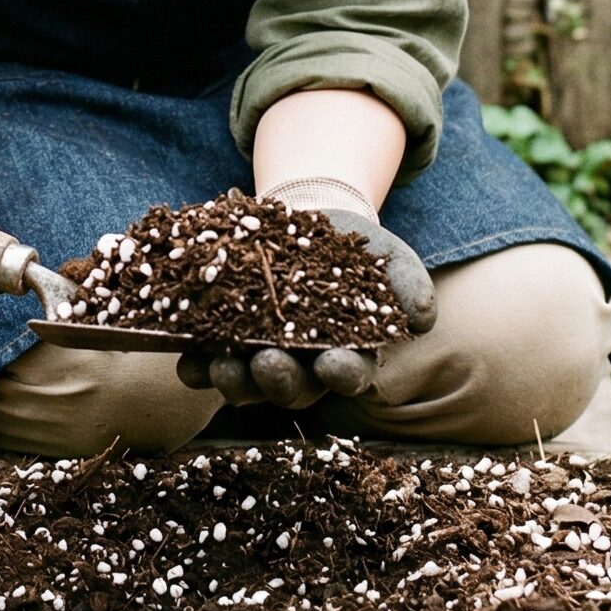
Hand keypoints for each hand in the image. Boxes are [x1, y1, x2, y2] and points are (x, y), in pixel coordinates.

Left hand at [174, 181, 435, 407]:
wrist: (307, 222)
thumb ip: (407, 283)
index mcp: (346, 356)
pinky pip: (206, 363)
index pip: (347, 375)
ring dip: (233, 380)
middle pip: (290, 387)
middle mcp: (300, 367)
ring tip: (222, 365)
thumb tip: (422, 318)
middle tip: (268, 364)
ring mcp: (258, 357)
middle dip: (278, 380)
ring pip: (246, 383)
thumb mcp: (387, 257)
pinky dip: (196, 365)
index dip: (341, 374)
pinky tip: (188, 359)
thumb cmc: (356, 250)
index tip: (336, 365)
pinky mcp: (223, 341)